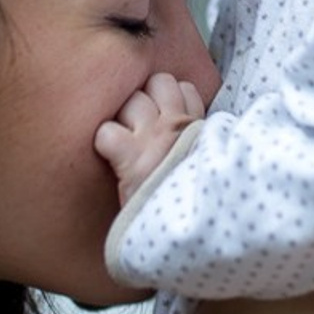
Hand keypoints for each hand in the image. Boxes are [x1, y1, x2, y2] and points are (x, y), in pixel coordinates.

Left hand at [94, 73, 205, 203]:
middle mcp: (177, 125)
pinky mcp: (130, 156)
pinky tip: (111, 159)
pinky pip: (107, 132)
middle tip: (140, 129)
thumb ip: (198, 145)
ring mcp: (154, 137)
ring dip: (124, 117)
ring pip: (133, 99)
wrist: (194, 232)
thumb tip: (191, 140)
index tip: (164, 120)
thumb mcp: (208, 164)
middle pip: (158, 82)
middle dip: (144, 100)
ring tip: (126, 142)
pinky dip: (105, 143)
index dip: (169, 100)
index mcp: (197, 128)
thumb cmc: (197, 202)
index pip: (183, 88)